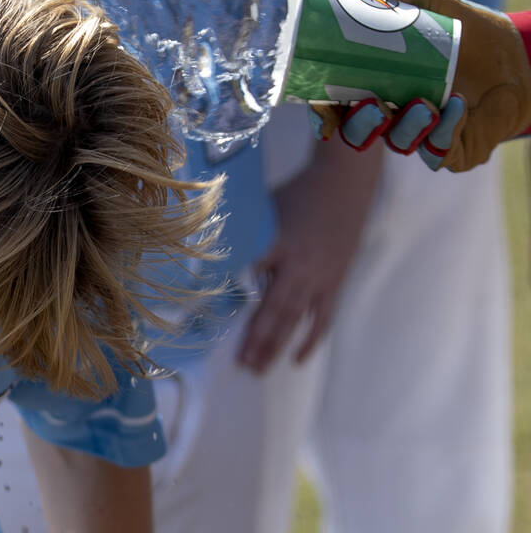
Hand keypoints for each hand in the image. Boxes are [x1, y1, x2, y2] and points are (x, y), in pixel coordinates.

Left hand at [237, 140, 380, 372]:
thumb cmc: (297, 192)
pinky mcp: (335, 282)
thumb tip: (214, 255)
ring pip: (296, 319)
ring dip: (277, 345)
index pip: (248, 276)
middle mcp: (299, 265)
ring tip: (259, 368)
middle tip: (240, 364)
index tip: (207, 322)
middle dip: (256, 338)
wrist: (344, 183)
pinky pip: (323, 317)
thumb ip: (244, 236)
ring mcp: (321, 277)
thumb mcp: (263, 209)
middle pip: (273, 308)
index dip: (229, 298)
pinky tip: (298, 359)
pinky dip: (311, 339)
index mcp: (277, 243)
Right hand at [305, 0, 530, 170]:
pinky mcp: (453, 149)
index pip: (336, 107)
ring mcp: (420, 135)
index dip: (324, 114)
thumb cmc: (463, 33)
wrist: (514, 56)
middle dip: (360, 126)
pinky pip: (440, 151)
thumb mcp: (436, 8)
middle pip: (358, 133)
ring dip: (406, 128)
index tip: (324, 110)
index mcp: (371, 86)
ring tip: (425, 105)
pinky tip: (457, 107)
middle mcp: (389, 115)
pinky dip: (444, 131)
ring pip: (398, 144)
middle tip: (373, 106)